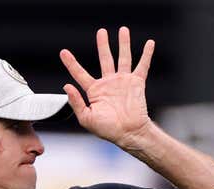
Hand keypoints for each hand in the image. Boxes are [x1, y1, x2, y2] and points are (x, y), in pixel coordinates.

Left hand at [59, 27, 154, 147]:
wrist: (129, 133)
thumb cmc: (107, 130)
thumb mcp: (86, 118)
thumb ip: (76, 102)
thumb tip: (66, 86)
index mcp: (94, 91)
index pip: (80, 73)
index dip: (71, 63)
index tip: (63, 52)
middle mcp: (109, 83)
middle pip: (105, 59)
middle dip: (103, 45)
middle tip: (101, 32)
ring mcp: (123, 82)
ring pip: (123, 58)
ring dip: (124, 44)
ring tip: (123, 30)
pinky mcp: (137, 83)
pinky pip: (142, 65)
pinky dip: (146, 54)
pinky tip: (149, 43)